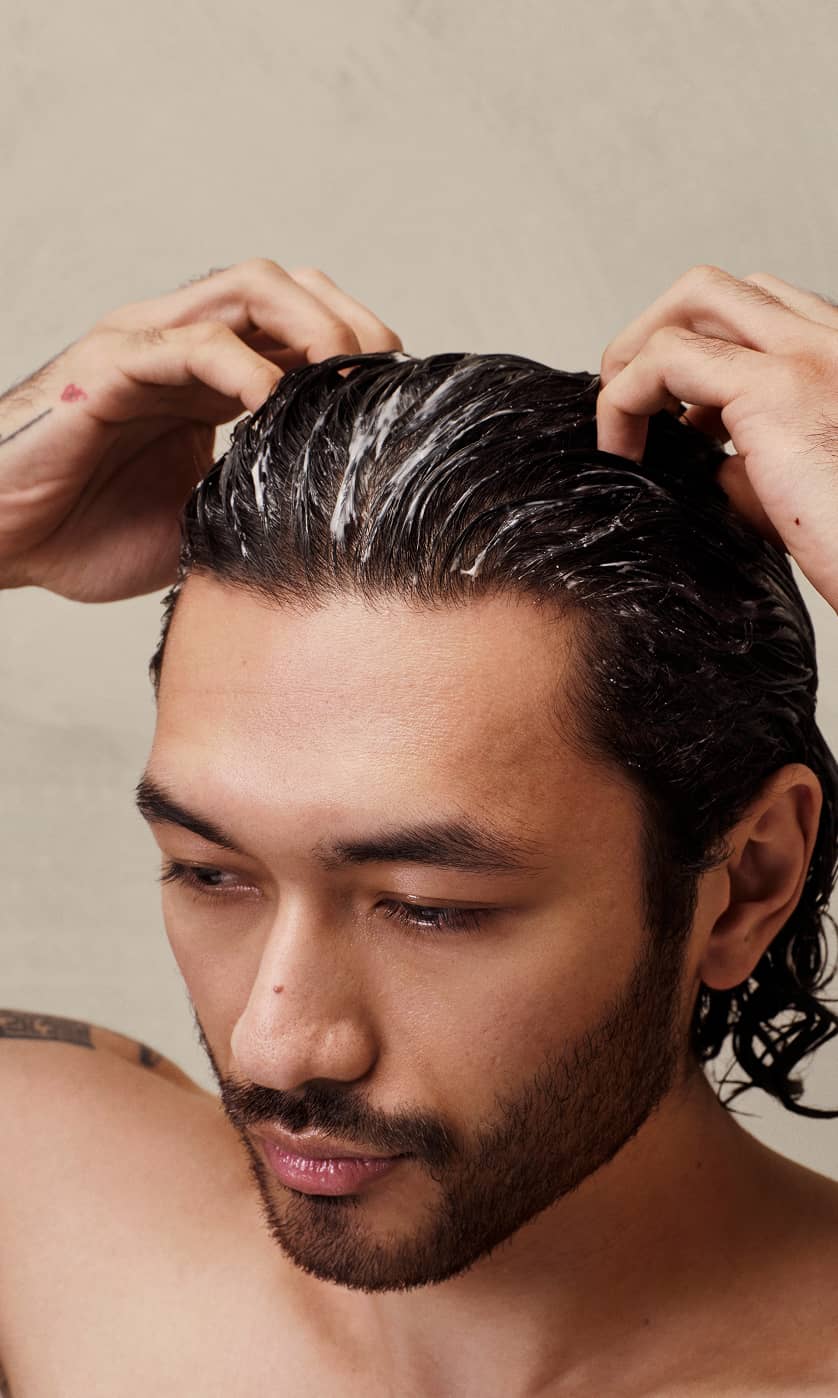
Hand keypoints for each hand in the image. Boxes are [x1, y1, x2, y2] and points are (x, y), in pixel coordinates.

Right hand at [0, 259, 401, 601]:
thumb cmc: (84, 530)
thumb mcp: (200, 522)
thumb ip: (256, 500)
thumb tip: (333, 520)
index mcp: (208, 378)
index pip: (297, 330)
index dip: (356, 350)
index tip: (398, 398)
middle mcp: (181, 346)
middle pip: (287, 289)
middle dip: (349, 322)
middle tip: (387, 376)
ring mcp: (144, 347)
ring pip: (248, 290)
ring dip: (312, 326)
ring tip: (346, 377)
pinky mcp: (107, 367)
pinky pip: (189, 345)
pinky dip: (245, 368)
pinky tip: (277, 409)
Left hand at [596, 264, 837, 611]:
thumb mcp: (798, 491)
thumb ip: (754, 463)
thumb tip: (708, 464)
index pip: (754, 310)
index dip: (695, 346)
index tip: (671, 413)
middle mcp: (832, 341)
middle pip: (717, 289)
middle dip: (651, 333)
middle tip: (625, 403)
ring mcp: (808, 353)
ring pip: (694, 299)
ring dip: (637, 354)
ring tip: (620, 424)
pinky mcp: (776, 388)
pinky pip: (666, 358)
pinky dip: (624, 399)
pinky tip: (623, 451)